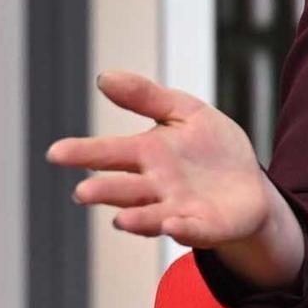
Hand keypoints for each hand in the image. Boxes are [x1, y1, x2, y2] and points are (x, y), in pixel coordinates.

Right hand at [46, 70, 291, 271]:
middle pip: (124, 189)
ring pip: (150, 216)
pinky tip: (172, 225)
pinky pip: (191, 230)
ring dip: (136, 219)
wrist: (251, 186)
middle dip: (105, 191)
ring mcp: (178, 209)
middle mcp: (154, 187)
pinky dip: (181, 229)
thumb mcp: (186, 112)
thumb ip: (146, 97)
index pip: (108, 153)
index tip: (56, 152)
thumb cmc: (212, 150)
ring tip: (122, 220)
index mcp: (146, 155)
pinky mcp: (205, 227)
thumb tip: (104, 77)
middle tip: (84, 191)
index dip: (82, 152)